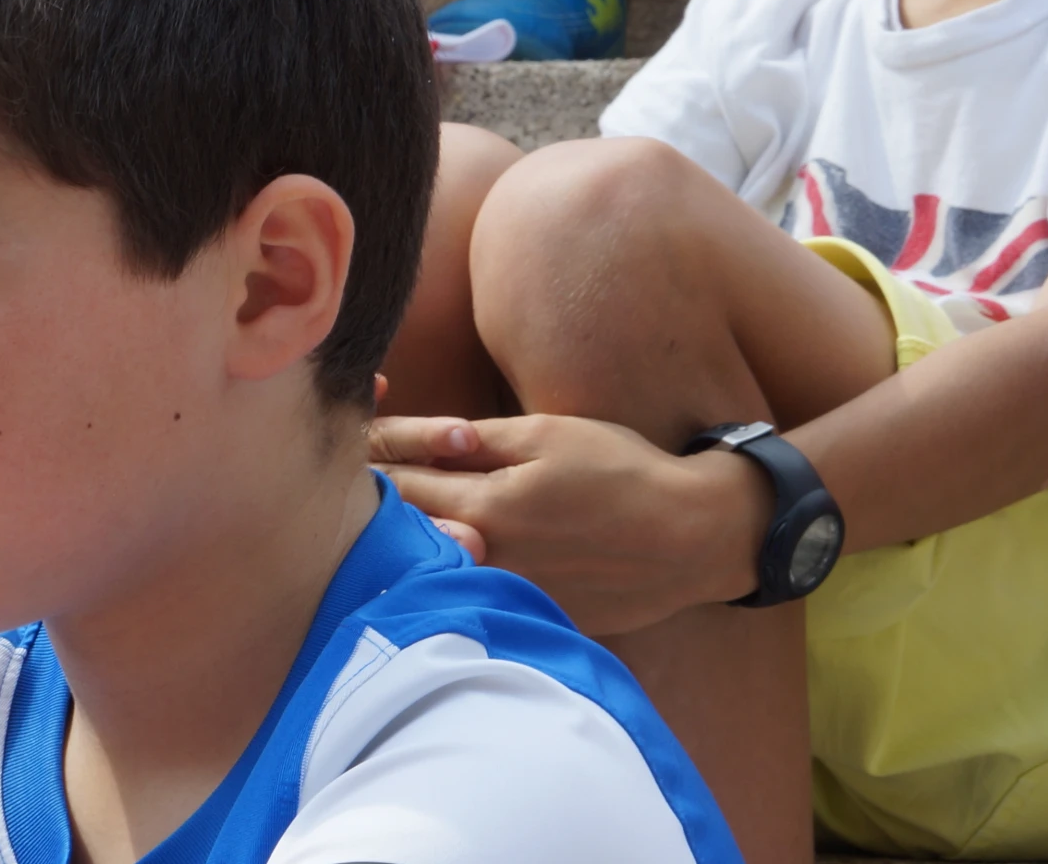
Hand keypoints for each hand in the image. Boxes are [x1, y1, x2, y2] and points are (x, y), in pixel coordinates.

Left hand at [370, 414, 767, 636]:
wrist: (693, 537)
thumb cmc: (623, 472)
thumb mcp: (548, 434)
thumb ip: (477, 441)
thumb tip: (420, 440)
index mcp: (485, 508)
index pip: (394, 486)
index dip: (369, 460)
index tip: (354, 440)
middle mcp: (486, 559)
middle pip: (400, 532)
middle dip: (375, 500)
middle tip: (361, 473)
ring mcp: (506, 593)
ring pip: (429, 566)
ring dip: (407, 539)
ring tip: (398, 511)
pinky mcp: (530, 613)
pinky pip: (470, 590)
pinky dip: (451, 568)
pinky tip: (451, 549)